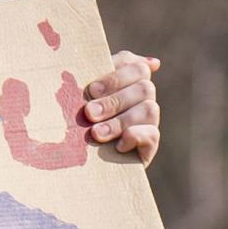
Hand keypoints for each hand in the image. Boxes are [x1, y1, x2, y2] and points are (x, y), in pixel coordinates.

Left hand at [83, 51, 162, 165]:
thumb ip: (93, 78)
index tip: (91, 90)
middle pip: (144, 87)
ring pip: (149, 109)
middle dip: (114, 100)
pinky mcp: (150, 145)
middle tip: (88, 113)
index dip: (116, 75)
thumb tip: (137, 61)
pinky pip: (152, 134)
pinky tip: (116, 146)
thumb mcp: (79, 101)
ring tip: (96, 133)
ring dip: (119, 121)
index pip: (136, 66)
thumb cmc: (75, 126)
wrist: (77, 167)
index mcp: (127, 83)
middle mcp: (142, 100)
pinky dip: (133, 136)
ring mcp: (149, 122)